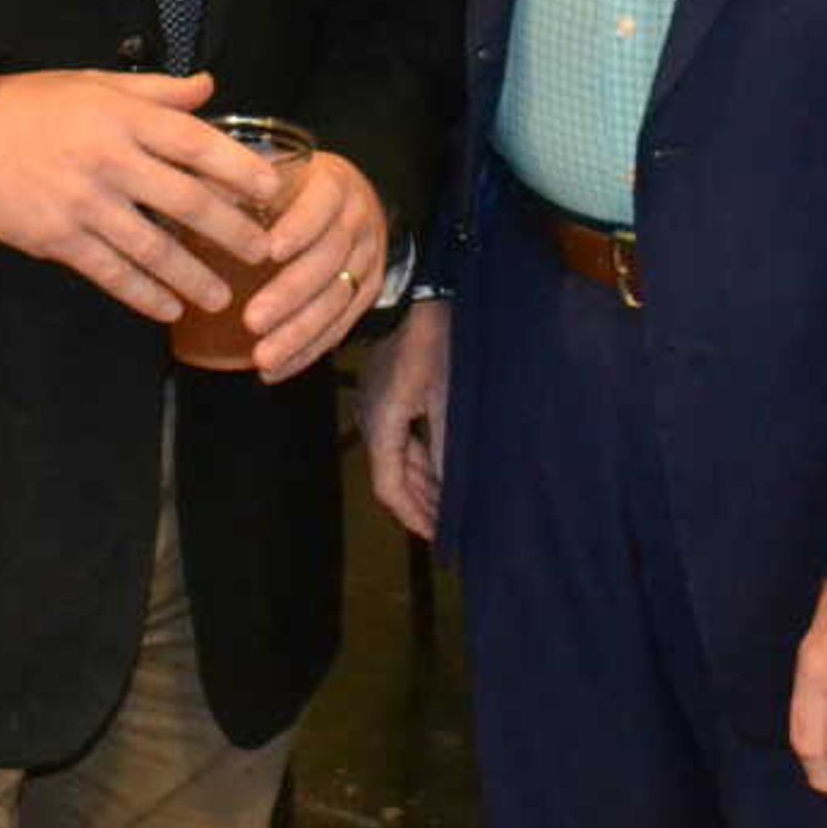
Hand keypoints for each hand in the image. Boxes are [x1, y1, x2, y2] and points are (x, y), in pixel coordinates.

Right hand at [0, 69, 276, 321]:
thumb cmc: (32, 105)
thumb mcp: (94, 83)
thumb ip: (156, 90)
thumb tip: (209, 87)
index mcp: (122, 117)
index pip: (194, 143)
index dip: (238, 168)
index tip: (272, 190)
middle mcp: (108, 160)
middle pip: (184, 201)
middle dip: (229, 231)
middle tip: (262, 253)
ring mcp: (82, 203)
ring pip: (151, 247)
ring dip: (191, 276)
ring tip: (221, 297)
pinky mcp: (57, 238)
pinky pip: (109, 272)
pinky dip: (142, 294)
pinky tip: (167, 308)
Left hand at [238, 153, 387, 383]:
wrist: (350, 200)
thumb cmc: (296, 187)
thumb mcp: (273, 172)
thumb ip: (237, 185)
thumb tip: (191, 200)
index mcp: (334, 184)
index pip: (323, 205)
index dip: (299, 228)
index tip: (269, 251)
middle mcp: (357, 221)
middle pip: (329, 259)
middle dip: (290, 294)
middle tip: (252, 320)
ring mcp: (368, 258)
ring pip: (338, 300)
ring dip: (299, 333)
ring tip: (262, 357)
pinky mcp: (368, 291)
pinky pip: (342, 326)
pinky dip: (308, 351)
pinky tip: (277, 370)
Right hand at [356, 296, 450, 539]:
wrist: (413, 290)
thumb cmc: (432, 341)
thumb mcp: (447, 395)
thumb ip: (447, 445)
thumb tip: (454, 489)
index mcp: (382, 426)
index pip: (391, 489)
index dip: (416, 517)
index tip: (441, 538)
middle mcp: (372, 421)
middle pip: (392, 478)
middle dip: (421, 505)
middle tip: (452, 526)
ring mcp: (376, 407)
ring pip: (396, 459)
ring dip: (422, 482)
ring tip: (450, 501)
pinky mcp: (386, 393)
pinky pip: (400, 438)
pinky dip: (419, 459)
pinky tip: (440, 463)